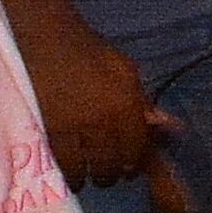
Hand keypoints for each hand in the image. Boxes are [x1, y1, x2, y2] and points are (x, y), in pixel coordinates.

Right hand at [20, 18, 167, 189]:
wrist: (42, 36)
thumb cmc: (87, 52)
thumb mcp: (124, 71)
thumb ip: (143, 103)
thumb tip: (170, 128)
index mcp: (125, 105)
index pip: (136, 151)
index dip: (133, 164)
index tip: (127, 167)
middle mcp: (100, 121)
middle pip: (109, 166)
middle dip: (109, 174)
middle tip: (104, 171)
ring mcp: (69, 128)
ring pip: (81, 170)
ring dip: (84, 176)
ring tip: (83, 172)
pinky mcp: (41, 131)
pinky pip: (56, 164)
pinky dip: (62, 170)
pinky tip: (64, 167)